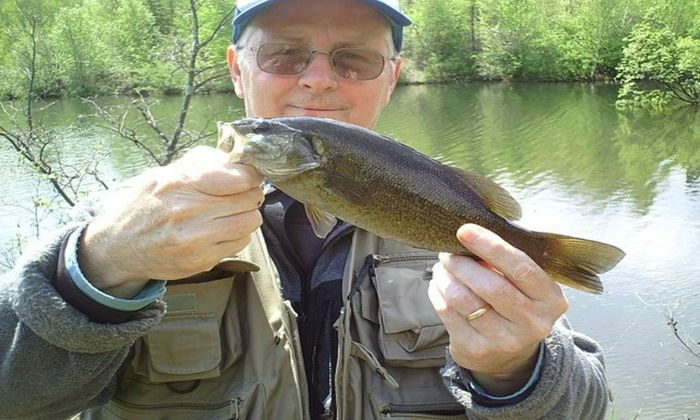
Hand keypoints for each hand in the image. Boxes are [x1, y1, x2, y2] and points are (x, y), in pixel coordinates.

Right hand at [79, 146, 263, 297]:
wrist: (118, 248)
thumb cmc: (143, 206)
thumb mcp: (161, 175)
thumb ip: (199, 163)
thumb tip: (234, 158)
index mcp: (179, 184)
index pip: (238, 177)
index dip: (249, 175)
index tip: (247, 176)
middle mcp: (189, 212)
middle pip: (250, 198)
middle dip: (249, 193)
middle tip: (239, 194)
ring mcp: (197, 240)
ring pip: (251, 221)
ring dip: (246, 214)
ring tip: (230, 212)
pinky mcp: (202, 261)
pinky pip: (241, 242)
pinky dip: (237, 234)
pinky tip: (220, 230)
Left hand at [428, 224, 568, 395]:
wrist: (510, 357)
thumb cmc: (517, 306)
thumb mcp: (527, 287)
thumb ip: (508, 264)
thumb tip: (471, 236)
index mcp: (550, 299)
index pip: (520, 268)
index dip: (490, 247)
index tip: (465, 231)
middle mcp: (532, 323)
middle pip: (490, 286)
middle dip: (462, 264)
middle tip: (448, 252)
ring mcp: (505, 340)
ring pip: (464, 300)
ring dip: (446, 278)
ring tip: (442, 267)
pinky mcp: (477, 350)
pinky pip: (448, 314)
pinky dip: (437, 294)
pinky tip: (439, 285)